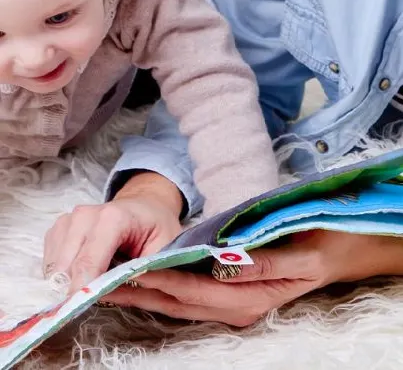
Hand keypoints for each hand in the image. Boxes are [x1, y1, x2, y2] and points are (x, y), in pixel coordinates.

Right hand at [43, 172, 183, 294]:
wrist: (145, 205)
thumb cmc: (157, 228)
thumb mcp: (163, 248)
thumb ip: (141, 271)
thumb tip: (109, 293)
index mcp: (113, 217)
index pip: (88, 260)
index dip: (82, 289)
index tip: (81, 309)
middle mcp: (85, 215)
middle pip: (66, 267)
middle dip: (75, 289)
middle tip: (94, 301)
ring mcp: (69, 220)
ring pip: (55, 267)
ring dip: (68, 283)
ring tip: (94, 283)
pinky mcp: (59, 228)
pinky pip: (50, 262)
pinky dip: (62, 275)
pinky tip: (83, 273)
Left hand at [101, 230, 402, 326]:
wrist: (339, 248)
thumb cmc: (321, 243)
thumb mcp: (299, 250)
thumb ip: (263, 261)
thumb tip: (226, 264)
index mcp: (251, 300)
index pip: (194, 290)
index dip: (161, 279)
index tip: (128, 270)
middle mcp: (236, 308)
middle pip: (178, 302)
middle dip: (139, 291)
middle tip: (100, 278)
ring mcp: (232, 304)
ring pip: (178, 301)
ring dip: (144, 290)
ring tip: (107, 278)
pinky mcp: (229, 294)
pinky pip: (188, 293)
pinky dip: (162, 285)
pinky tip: (141, 275)